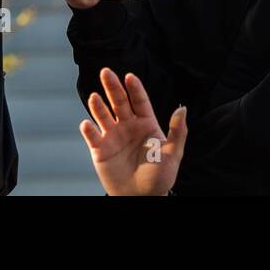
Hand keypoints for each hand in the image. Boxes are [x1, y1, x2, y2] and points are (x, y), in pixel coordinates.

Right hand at [80, 69, 187, 195]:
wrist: (142, 197)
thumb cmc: (160, 176)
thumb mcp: (173, 153)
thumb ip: (178, 131)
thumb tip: (182, 108)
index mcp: (146, 124)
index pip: (139, 101)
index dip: (134, 89)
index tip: (130, 76)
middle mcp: (128, 126)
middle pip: (118, 102)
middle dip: (112, 87)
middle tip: (106, 71)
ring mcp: (113, 137)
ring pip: (103, 115)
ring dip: (98, 106)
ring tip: (95, 96)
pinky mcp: (100, 150)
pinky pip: (93, 137)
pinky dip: (88, 129)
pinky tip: (87, 123)